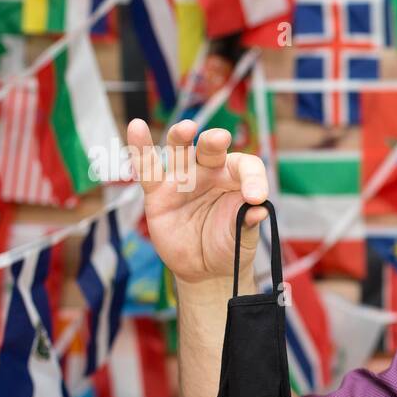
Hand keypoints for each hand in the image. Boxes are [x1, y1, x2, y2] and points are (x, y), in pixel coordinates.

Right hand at [126, 118, 269, 285]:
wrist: (206, 270)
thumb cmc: (229, 246)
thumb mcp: (243, 236)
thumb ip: (248, 222)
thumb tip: (260, 210)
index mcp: (234, 178)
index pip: (246, 166)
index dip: (253, 178)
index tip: (256, 199)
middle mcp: (208, 172)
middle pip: (211, 148)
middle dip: (214, 141)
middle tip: (221, 139)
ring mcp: (182, 180)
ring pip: (179, 150)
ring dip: (181, 136)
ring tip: (187, 128)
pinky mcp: (158, 193)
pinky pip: (147, 168)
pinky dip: (140, 148)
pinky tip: (136, 127)